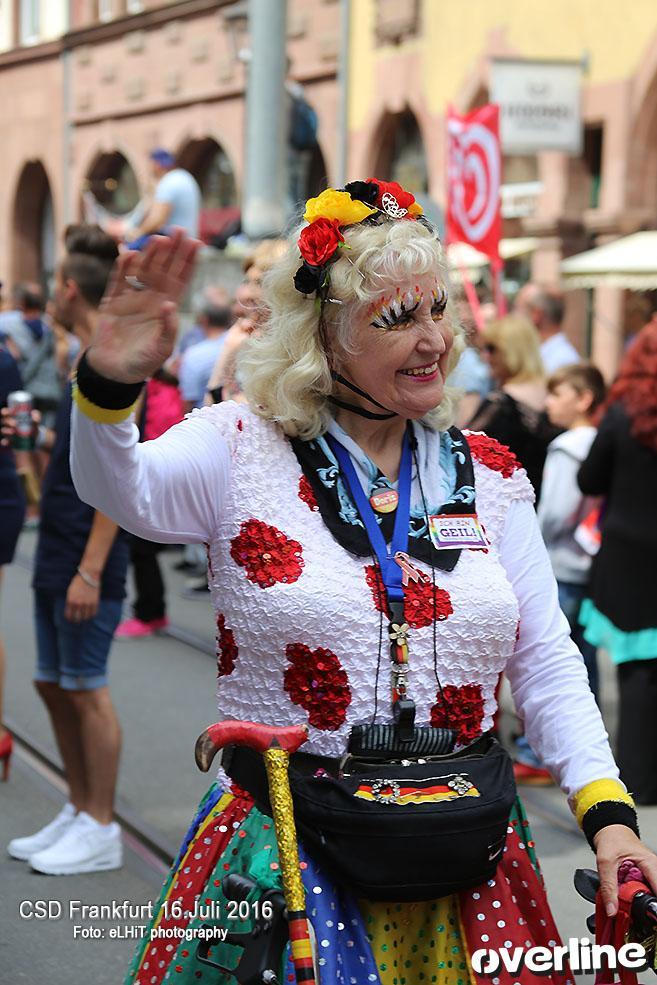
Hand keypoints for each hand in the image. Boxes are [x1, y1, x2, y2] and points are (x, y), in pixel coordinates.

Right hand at [0, 406, 39, 447]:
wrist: (35, 438)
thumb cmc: (33, 427)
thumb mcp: (35, 421)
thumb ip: (36, 416)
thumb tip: (34, 412)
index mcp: (13, 417)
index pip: (5, 412)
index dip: (5, 411)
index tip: (7, 412)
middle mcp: (9, 424)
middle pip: (4, 421)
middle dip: (8, 421)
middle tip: (14, 423)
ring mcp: (8, 433)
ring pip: (3, 431)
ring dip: (6, 431)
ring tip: (13, 432)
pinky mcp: (9, 441)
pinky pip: (5, 441)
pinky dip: (5, 441)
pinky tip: (6, 441)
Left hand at [64, 573, 99, 622]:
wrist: (89, 575)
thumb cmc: (78, 582)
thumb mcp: (70, 591)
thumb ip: (70, 601)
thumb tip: (71, 609)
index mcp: (70, 600)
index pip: (68, 615)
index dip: (69, 618)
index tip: (70, 619)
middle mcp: (78, 603)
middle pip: (77, 618)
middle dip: (76, 620)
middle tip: (77, 620)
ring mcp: (87, 603)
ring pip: (86, 617)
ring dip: (84, 618)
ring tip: (84, 618)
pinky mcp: (95, 602)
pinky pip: (94, 613)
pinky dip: (92, 615)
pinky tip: (90, 614)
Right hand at [87, 230, 198, 383]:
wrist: (114, 372)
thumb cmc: (142, 362)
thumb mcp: (162, 349)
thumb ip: (168, 329)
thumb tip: (169, 305)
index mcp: (167, 308)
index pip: (180, 280)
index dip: (188, 262)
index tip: (197, 243)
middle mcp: (151, 299)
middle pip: (163, 269)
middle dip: (172, 251)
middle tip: (180, 230)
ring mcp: (131, 298)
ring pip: (143, 271)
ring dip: (150, 255)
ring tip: (159, 239)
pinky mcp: (112, 302)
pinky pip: (118, 281)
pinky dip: (123, 268)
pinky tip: (131, 255)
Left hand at [594, 824, 656, 915]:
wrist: (609, 830)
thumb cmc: (611, 839)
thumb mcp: (605, 862)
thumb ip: (608, 887)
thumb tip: (612, 910)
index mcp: (650, 864)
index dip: (654, 908)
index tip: (649, 919)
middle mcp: (654, 869)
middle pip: (655, 896)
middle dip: (645, 906)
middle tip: (631, 911)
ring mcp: (650, 874)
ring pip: (649, 895)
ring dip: (638, 902)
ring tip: (626, 903)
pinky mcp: (645, 878)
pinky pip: (644, 892)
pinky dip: (635, 897)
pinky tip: (626, 897)